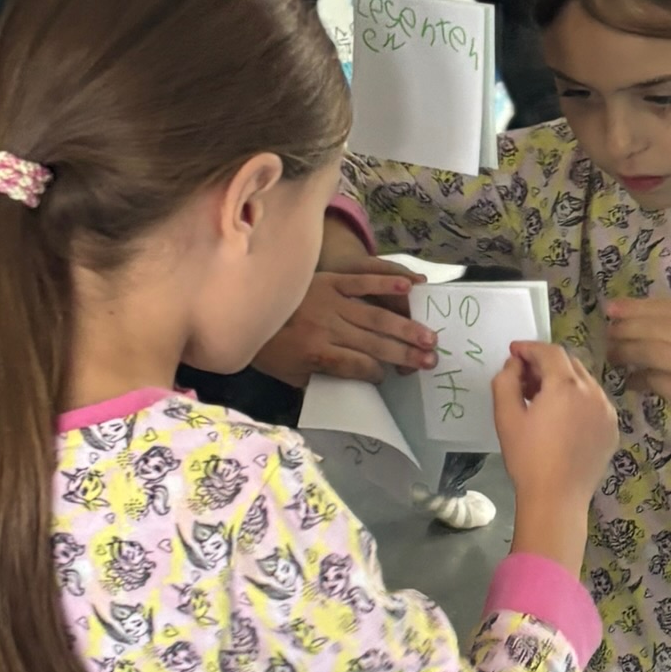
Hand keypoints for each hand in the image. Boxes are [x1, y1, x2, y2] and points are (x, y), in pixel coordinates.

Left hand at [256, 265, 437, 388]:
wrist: (238, 306)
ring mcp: (330, 301)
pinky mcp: (330, 281)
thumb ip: (317, 380)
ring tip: (429, 337)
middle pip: (373, 344)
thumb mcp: (287, 373)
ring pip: (375, 316)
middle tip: (431, 361)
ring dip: (405, 327)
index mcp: (316, 353)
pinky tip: (409, 286)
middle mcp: (328, 328)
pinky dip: (385, 282)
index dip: (376, 374)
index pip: (357, 366)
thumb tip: (346, 391)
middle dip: (404, 354)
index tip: (390, 377)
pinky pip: (361, 281)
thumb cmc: (265, 346)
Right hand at [494, 343, 616, 570]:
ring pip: (584, 382)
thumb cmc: (527, 458)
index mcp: (566, 386)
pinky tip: (562, 419)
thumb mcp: (506, 417)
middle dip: (545, 364)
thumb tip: (514, 365)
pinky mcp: (612, 428)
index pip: (549, 352)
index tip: (514, 352)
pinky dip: (578, 400)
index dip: (529, 347)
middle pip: (569, 363)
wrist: (557, 499)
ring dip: (563, 381)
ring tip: (542, 400)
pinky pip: (595, 402)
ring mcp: (607, 411)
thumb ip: (506, 381)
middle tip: (524, 377)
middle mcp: (593, 392)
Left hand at [604, 297, 670, 440]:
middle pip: (654, 326)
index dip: (634, 306)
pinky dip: (636, 379)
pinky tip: (628, 381)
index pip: (666, 306)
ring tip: (612, 356)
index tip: (610, 309)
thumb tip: (627, 319)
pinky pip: (652, 380)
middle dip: (624, 329)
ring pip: (650, 351)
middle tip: (606, 335)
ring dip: (625, 353)